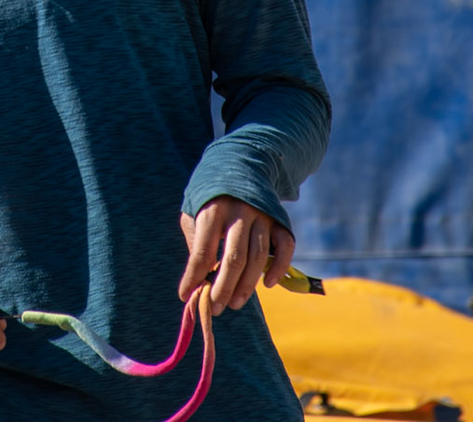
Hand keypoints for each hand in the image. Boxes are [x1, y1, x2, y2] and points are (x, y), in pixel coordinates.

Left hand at [178, 195, 294, 310]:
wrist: (241, 164)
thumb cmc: (211, 197)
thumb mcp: (194, 211)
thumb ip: (196, 241)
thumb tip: (197, 278)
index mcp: (213, 210)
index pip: (203, 250)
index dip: (194, 276)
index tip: (186, 296)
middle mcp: (240, 212)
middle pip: (234, 258)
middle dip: (223, 288)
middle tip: (215, 308)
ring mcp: (262, 215)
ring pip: (258, 257)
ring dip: (247, 285)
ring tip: (235, 303)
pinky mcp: (280, 220)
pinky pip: (285, 246)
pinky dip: (280, 267)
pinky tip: (268, 284)